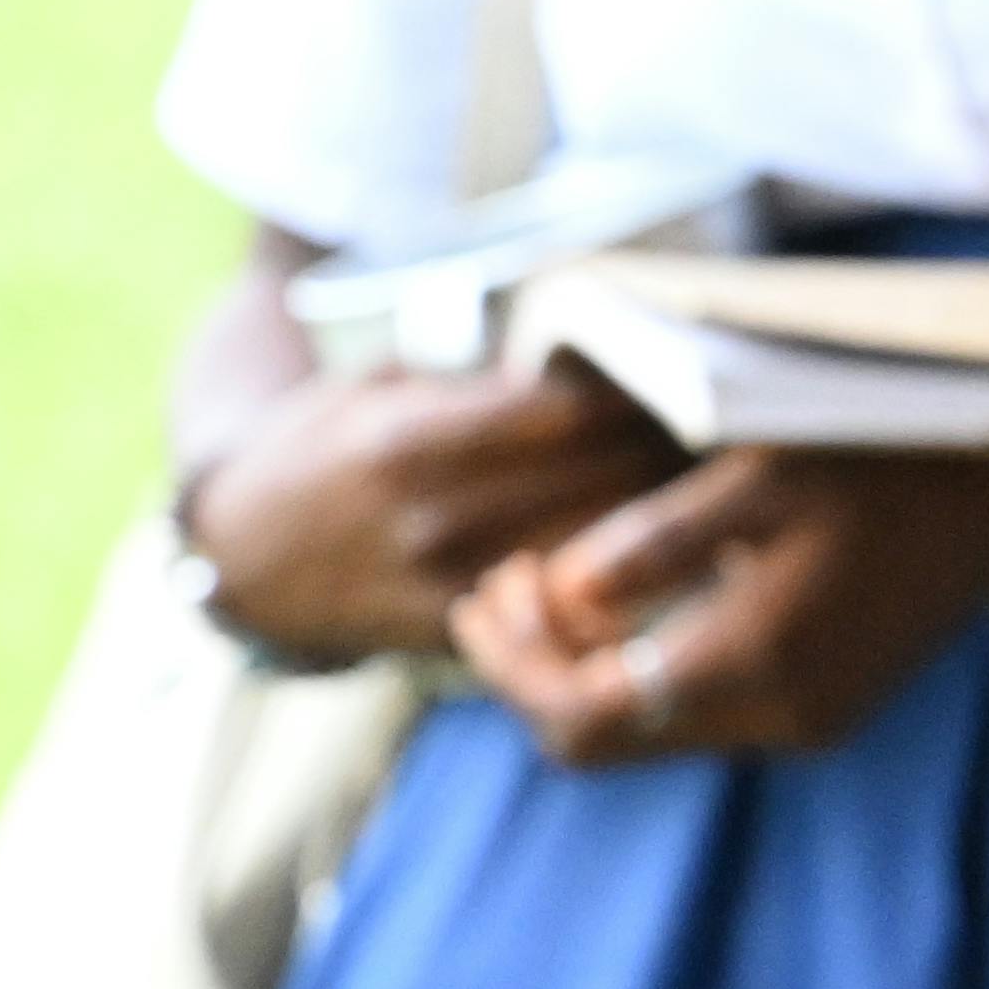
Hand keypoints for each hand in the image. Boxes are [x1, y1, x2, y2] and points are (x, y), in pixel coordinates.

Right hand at [183, 355, 689, 666]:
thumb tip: (595, 355)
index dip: (642, 392)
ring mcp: (450, 583)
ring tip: (724, 479)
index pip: (568, 413)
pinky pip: (568, 607)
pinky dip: (623, 576)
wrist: (245, 555)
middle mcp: (435, 517)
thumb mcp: (378, 384)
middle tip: (743, 424)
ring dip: (665, 514)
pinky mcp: (459, 633)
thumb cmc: (328, 443)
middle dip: (673, 450)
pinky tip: (673, 547)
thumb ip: (476, 377)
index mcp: (412, 440)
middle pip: (599, 479)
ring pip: (600, 547)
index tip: (693, 371)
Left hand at [448, 439, 988, 770]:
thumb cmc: (882, 467)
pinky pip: (696, 714)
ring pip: (646, 732)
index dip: (515, 663)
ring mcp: (803, 725)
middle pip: (602, 741)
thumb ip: (657, 540)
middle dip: (534, 669)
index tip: (491, 586)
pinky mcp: (821, 713)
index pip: (581, 715)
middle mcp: (776, 718)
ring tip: (551, 585)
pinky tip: (629, 609)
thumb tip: (562, 590)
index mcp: (754, 661)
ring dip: (584, 669)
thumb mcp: (761, 473)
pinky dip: (641, 671)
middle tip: (502, 584)